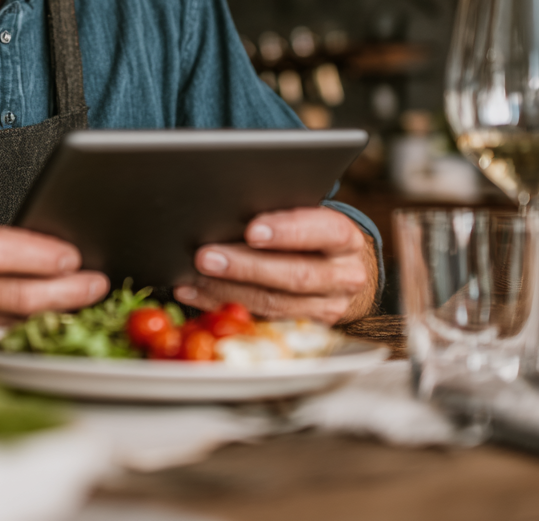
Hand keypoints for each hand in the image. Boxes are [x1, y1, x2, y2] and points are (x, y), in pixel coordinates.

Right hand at [0, 213, 108, 332]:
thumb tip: (59, 251)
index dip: (39, 255)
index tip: (73, 257)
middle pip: (13, 296)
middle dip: (66, 292)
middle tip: (96, 285)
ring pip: (13, 327)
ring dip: (56, 318)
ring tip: (85, 305)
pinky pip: (0, 346)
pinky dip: (31, 338)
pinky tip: (53, 329)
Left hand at [174, 207, 376, 324]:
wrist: (345, 272)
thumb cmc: (315, 235)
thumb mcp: (310, 217)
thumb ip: (282, 213)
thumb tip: (230, 210)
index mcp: (345, 239)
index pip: (325, 232)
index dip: (288, 231)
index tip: (251, 230)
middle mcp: (343, 276)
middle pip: (295, 275)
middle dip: (246, 267)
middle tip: (206, 257)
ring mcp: (327, 308)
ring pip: (274, 303)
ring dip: (226, 290)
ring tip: (193, 276)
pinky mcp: (304, 328)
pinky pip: (259, 319)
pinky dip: (222, 305)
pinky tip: (196, 292)